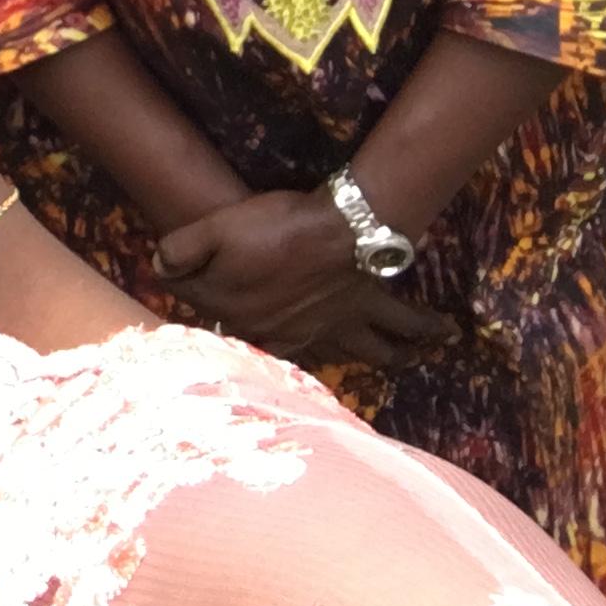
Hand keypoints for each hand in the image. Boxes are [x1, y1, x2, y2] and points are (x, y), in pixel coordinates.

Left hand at [154, 191, 454, 368]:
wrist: (338, 226)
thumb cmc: (274, 227)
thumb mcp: (213, 231)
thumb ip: (182, 250)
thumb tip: (159, 266)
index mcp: (250, 320)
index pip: (223, 330)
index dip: (212, 318)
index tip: (211, 323)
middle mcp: (294, 335)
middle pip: (296, 356)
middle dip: (288, 365)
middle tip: (303, 379)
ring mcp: (336, 327)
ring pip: (363, 349)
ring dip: (383, 355)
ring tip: (405, 363)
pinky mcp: (368, 307)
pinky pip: (399, 324)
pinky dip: (423, 331)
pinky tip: (446, 334)